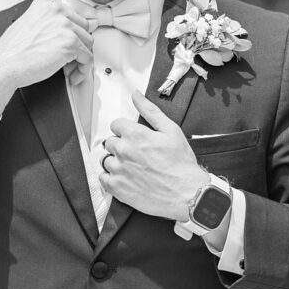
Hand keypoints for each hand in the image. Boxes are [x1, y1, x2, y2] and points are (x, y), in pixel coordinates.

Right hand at [0, 0, 92, 118]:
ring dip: (81, 59)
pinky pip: (88, 58)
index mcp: (46, 4)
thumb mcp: (32, 25)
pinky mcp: (71, 43)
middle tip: (68, 60)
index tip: (68, 46)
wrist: (2, 66)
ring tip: (69, 69)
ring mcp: (65, 26)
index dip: (72, 34)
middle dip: (78, 46)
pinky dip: (83, 70)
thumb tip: (76, 29)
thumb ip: (52, 23)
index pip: (74, 16)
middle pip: (84, 28)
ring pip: (88, 43)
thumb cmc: (13, 52)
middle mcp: (57, 11)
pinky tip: (72, 76)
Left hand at [98, 91, 207, 220]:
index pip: (116, 125)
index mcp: (135, 134)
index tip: (137, 139)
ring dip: (116, 162)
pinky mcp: (116, 188)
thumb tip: (135, 95)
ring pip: (106, 160)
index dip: (127, 130)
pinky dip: (111, 178)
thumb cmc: (181, 162)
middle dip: (122, 145)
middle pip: (110, 142)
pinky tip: (127, 178)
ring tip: (134, 168)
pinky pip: (103, 178)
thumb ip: (150, 111)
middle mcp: (123, 150)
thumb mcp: (171, 130)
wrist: (186, 193)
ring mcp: (118, 170)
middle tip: (139, 155)